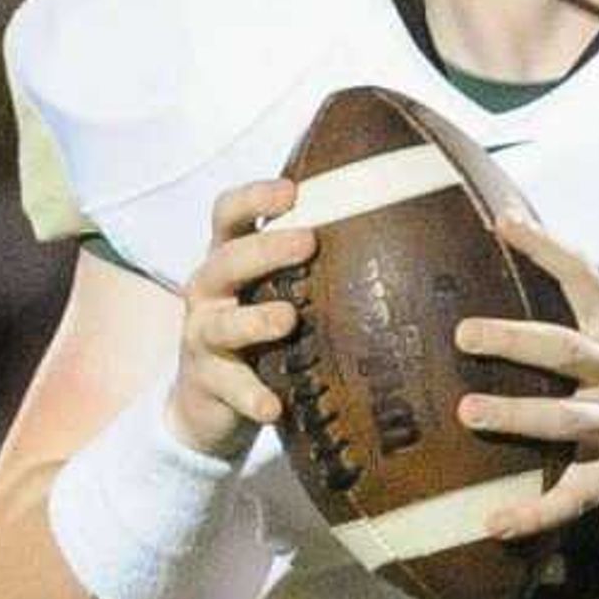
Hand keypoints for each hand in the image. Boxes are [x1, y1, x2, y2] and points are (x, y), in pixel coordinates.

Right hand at [171, 179, 311, 459]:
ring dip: (255, 320)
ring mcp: (202, 336)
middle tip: (307, 242)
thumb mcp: (276, 291)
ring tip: (287, 319)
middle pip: (226, 260)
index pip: (229, 215)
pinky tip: (275, 406)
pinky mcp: (206, 383)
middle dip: (265, 250)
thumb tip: (396, 226)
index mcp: (229, 259)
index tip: (291, 191)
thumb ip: (311, 265)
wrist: (207, 401)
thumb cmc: (258, 332)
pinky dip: (252, 396)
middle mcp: (209, 291)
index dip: (254, 198)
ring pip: (222, 324)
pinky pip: (230, 388)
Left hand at [454, 216, 598, 540]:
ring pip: (571, 419)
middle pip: (570, 351)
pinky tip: (493, 524)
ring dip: (519, 415)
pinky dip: (534, 512)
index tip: (506, 221)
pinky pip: (576, 495)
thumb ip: (582, 310)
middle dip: (517, 340)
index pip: (587, 281)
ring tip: (468, 412)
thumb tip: (519, 241)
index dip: (550, 250)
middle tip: (464, 334)